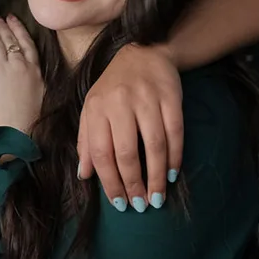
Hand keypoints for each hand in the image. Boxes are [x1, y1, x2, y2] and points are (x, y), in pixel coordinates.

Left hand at [0, 16, 42, 130]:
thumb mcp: (41, 93)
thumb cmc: (29, 119)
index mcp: (34, 69)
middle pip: (9, 39)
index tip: (12, 18)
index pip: (26, 42)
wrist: (13, 132)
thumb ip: (35, 76)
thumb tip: (30, 67)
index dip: (18, 28)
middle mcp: (18, 64)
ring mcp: (0, 68)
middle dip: (2, 26)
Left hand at [78, 43, 183, 212]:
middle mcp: (119, 104)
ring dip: (156, 176)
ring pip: (153, 146)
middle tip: (140, 205)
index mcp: (96, 109)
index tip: (118, 202)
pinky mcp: (170, 97)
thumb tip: (83, 175)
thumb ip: (86, 140)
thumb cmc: (113, 88)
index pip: (100, 152)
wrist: (143, 53)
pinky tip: (172, 174)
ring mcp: (146, 99)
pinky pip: (175, 133)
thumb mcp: (92, 109)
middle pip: (126, 153)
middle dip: (133, 184)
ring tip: (157, 197)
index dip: (109, 181)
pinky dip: (175, 157)